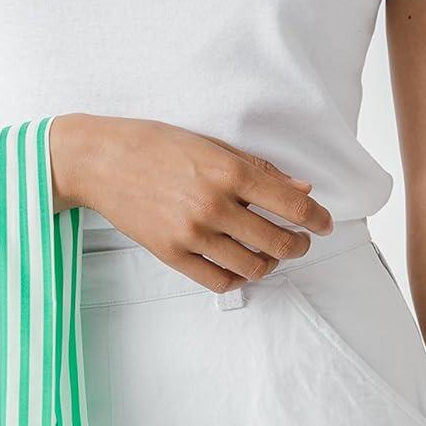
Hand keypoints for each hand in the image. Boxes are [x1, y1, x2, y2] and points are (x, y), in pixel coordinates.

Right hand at [50, 112, 332, 293]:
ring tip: (269, 256)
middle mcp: (214, 205)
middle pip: (278, 242)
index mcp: (229, 171)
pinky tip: (240, 267)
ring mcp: (192, 234)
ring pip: (252, 267)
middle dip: (298, 246)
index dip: (317, 219)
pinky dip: (238, 278)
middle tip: (300, 243)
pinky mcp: (172, 254)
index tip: (324, 224)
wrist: (102, 161)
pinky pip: (219, 280)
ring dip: (269, 265)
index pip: (292, 205)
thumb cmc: (156, 145)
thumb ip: (259, 170)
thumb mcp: (213, 145)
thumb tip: (301, 189)